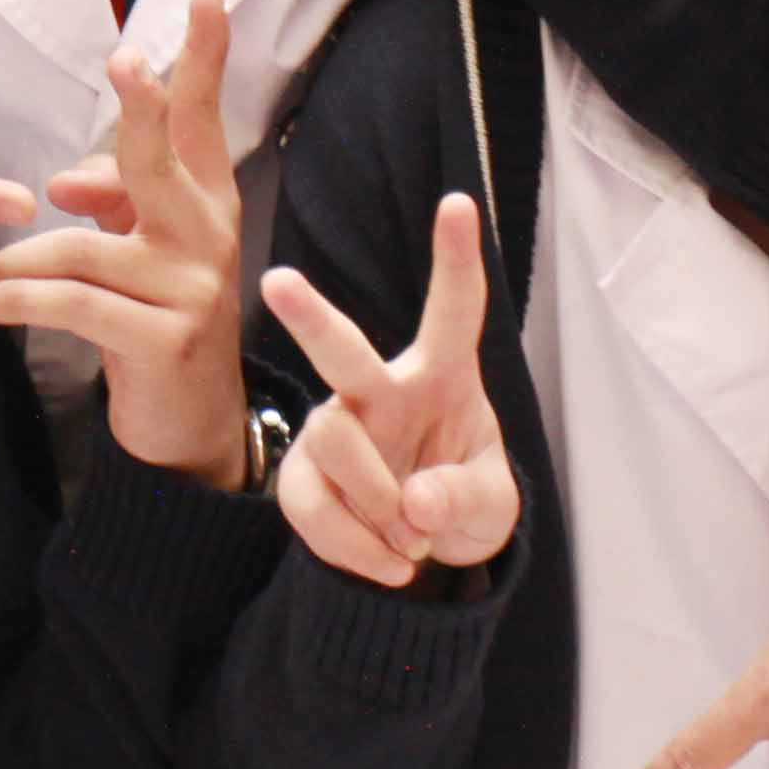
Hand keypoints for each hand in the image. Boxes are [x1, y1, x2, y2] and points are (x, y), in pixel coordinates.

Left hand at [0, 0, 248, 477]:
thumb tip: (59, 183)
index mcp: (204, 202)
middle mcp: (208, 235)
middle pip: (164, 158)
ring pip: (85, 246)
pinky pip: (73, 303)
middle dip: (144, 108)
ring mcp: (191, 287)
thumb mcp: (134, 251)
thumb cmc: (151, 318)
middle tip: (124, 63)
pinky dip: (18, 299)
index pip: (202, 118)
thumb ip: (107, 201)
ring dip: (18, 263)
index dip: (202, 56)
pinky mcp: (164, 338)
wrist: (187, 423)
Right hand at [255, 195, 519, 586]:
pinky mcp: (301, 478)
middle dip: (312, 317)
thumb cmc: (458, 501)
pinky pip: (313, 507)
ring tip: (413, 541)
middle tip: (277, 282)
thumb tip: (416, 503)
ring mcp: (335, 431)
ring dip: (379, 503)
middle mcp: (380, 392)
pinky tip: (390, 565)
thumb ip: (465, 499)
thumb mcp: (491, 507)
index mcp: (441, 376)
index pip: (454, 311)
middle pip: (344, 351)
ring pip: (334, 441)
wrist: (418, 557)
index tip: (458, 203)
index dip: (456, 260)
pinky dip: (355, 548)